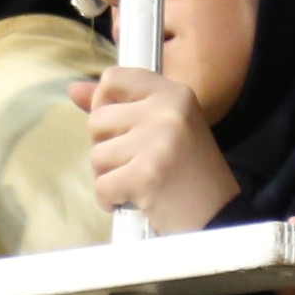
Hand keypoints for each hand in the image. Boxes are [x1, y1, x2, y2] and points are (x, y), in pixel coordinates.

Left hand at [71, 66, 239, 231]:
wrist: (220, 216)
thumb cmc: (188, 172)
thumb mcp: (163, 128)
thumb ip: (119, 106)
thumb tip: (73, 89)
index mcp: (173, 94)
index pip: (114, 78)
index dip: (102, 102)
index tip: (116, 125)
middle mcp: (167, 110)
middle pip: (97, 120)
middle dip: (107, 148)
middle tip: (137, 163)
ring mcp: (158, 141)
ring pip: (96, 155)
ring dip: (110, 176)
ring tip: (140, 182)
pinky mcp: (147, 174)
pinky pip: (102, 186)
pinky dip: (111, 200)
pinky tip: (135, 201)